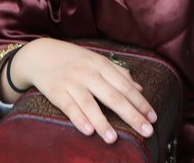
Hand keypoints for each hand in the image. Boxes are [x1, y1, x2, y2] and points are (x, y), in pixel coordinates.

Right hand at [9, 38, 157, 144]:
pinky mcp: (56, 91)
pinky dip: (78, 118)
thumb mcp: (97, 61)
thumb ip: (119, 73)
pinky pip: (69, 107)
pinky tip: (88, 131)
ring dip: (102, 122)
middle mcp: (89, 73)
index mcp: (102, 65)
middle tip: (146, 131)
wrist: (41, 54)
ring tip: (114, 139)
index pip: (126, 86)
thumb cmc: (74, 60)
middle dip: (131, 115)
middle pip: (113, 97)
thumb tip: (139, 88)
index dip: (140, 103)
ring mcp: (72, 82)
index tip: (152, 117)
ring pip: (90, 104)